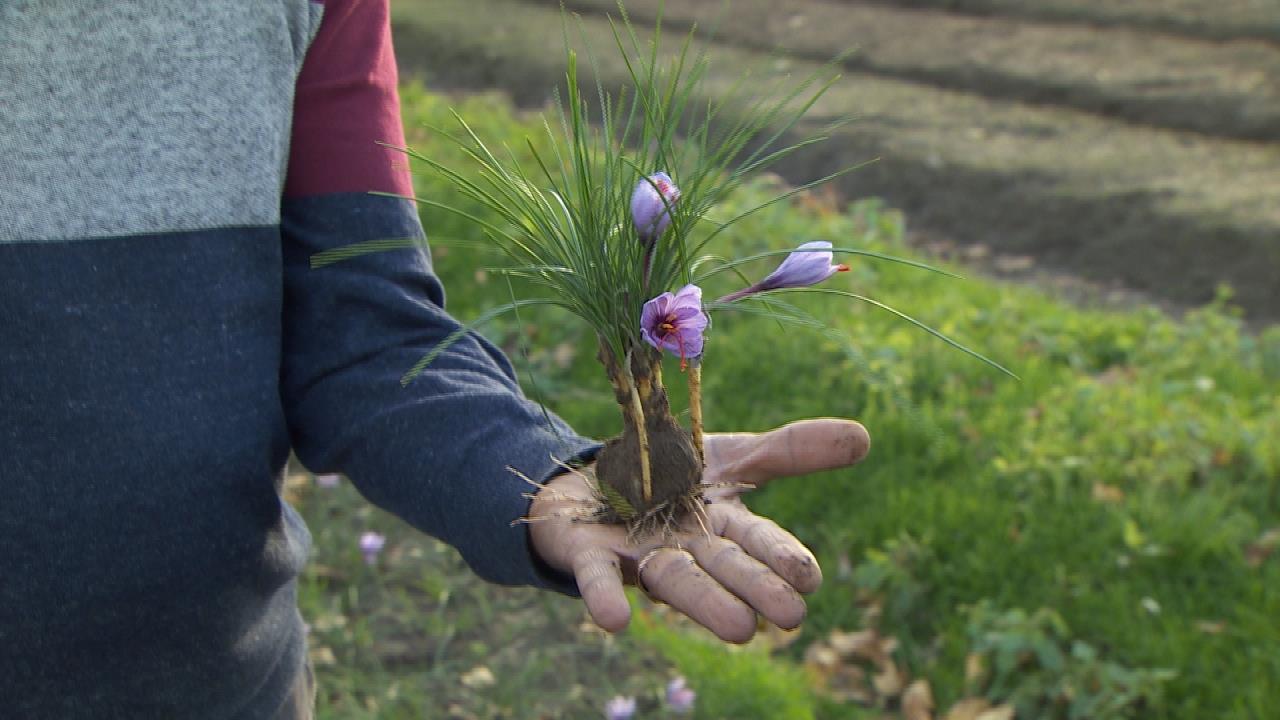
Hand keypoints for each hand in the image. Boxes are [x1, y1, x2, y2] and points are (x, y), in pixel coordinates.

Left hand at [529, 418, 869, 642]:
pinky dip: (605, 597)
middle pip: (723, 567)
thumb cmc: (672, 474)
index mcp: (721, 525)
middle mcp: (685, 547)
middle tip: (790, 616)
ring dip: (705, 603)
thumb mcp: (733, 455)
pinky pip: (598, 577)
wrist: (591, 478)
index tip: (810, 578)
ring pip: (675, 579)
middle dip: (755, 588)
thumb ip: (791, 450)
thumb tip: (866, 437)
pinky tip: (615, 620)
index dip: (782, 558)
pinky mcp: (590, 554)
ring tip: (741, 631)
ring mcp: (638, 553)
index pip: (758, 541)